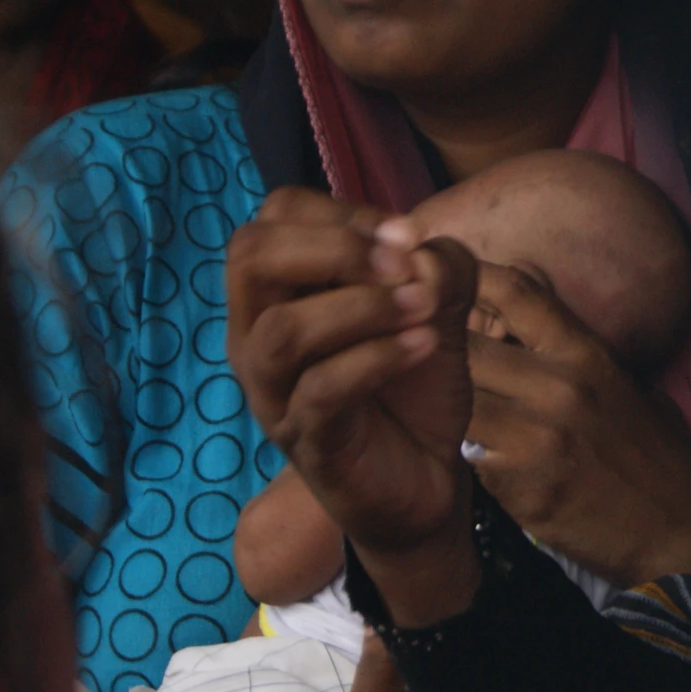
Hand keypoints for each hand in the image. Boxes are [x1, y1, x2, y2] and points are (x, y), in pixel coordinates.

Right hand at [225, 188, 478, 624]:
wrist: (426, 480)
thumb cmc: (412, 388)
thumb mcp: (436, 313)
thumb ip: (439, 268)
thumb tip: (422, 250)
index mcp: (280, 294)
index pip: (273, 219)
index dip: (340, 211)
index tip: (405, 234)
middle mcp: (258, 337)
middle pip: (251, 258)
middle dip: (334, 246)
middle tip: (402, 263)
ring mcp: (275, 392)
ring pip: (282, 330)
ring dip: (361, 306)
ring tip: (422, 308)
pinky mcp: (306, 440)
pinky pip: (322, 390)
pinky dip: (378, 358)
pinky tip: (424, 347)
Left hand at [462, 263, 690, 585]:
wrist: (682, 530)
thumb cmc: (658, 459)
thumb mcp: (627, 389)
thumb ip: (578, 360)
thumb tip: (529, 334)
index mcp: (587, 355)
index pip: (517, 294)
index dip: (472, 278)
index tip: (448, 285)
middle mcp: (561, 387)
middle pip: (466, 348)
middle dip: (439, 356)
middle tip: (426, 368)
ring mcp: (541, 439)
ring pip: (459, 406)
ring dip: (448, 413)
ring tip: (447, 421)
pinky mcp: (526, 489)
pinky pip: (472, 462)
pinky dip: (471, 462)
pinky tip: (483, 467)